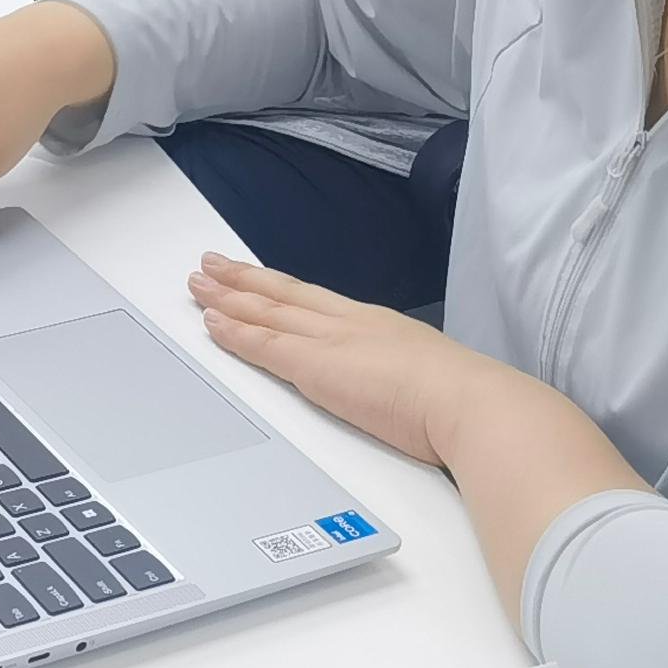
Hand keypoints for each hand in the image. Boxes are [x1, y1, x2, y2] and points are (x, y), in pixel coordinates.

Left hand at [186, 254, 515, 468]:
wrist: (468, 402)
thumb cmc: (461, 400)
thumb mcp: (430, 377)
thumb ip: (408, 379)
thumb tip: (412, 393)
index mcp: (376, 325)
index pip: (315, 301)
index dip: (281, 287)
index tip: (257, 276)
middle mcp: (349, 324)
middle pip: (284, 294)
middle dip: (244, 279)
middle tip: (211, 264)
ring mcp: (331, 341)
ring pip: (266, 311)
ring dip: (228, 297)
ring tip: (198, 284)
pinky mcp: (316, 366)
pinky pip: (264, 344)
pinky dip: (234, 332)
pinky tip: (212, 323)